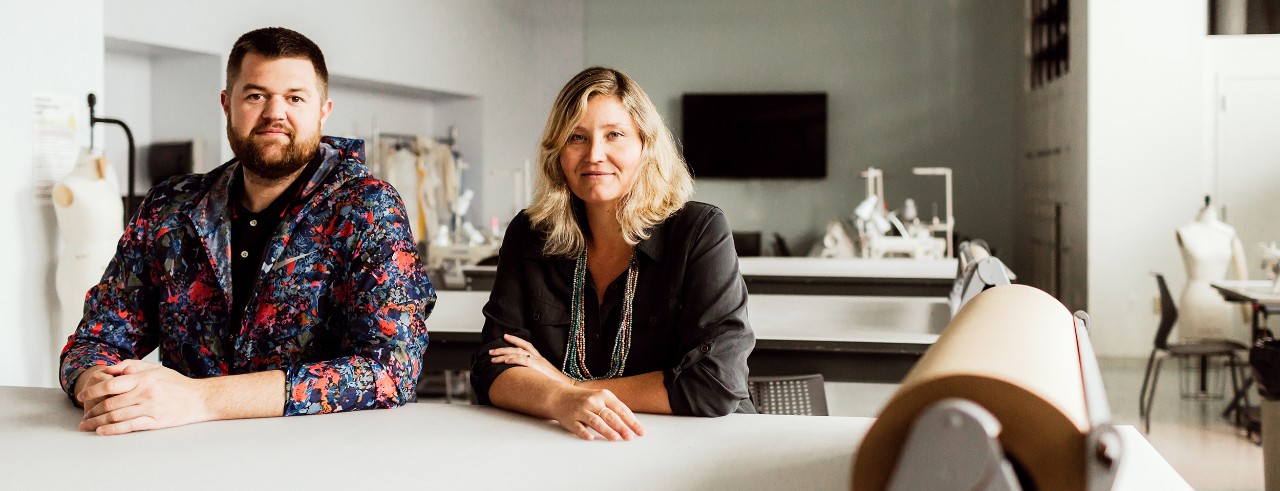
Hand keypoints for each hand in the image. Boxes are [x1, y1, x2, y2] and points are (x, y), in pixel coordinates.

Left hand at [77, 360, 213, 434]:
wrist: (200, 399)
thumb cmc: (176, 384)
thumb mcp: (155, 369)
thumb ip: (131, 367)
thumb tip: (109, 370)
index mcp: (143, 378)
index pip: (110, 384)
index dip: (92, 391)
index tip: (82, 396)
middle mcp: (145, 393)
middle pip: (110, 403)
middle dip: (92, 411)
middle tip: (83, 415)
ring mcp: (150, 408)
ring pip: (116, 416)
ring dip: (97, 422)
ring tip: (87, 425)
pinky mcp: (155, 422)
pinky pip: (129, 426)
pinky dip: (112, 429)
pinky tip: (102, 431)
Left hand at [490, 334, 571, 384]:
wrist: (568, 387)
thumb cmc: (557, 384)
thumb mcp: (544, 376)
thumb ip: (535, 373)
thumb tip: (525, 377)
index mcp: (540, 358)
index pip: (526, 344)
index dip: (515, 339)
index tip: (505, 336)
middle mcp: (538, 357)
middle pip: (518, 348)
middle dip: (503, 348)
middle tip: (491, 351)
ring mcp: (538, 361)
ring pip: (517, 353)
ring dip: (503, 354)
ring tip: (492, 357)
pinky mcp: (538, 366)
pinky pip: (523, 360)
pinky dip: (512, 359)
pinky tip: (504, 361)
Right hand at [548, 385, 644, 440]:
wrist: (559, 396)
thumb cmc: (584, 399)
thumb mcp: (600, 398)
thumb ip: (614, 408)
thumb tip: (631, 424)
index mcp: (603, 395)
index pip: (620, 409)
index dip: (631, 421)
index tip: (640, 432)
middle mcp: (592, 402)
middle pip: (609, 416)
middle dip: (621, 427)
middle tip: (630, 437)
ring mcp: (581, 410)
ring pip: (595, 421)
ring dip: (606, 430)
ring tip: (616, 438)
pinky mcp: (570, 419)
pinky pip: (578, 427)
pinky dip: (584, 432)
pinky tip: (591, 438)